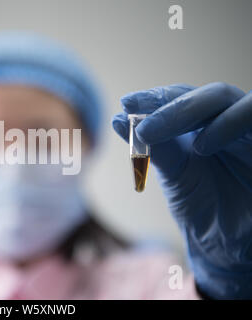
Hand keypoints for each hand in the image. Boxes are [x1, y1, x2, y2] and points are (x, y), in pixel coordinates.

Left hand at [112, 82, 251, 298]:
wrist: (227, 246)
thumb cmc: (202, 207)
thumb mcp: (174, 174)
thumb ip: (154, 146)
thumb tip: (118, 119)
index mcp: (204, 126)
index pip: (181, 97)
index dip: (155, 97)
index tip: (126, 104)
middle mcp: (228, 122)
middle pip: (204, 94)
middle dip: (168, 105)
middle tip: (138, 122)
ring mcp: (249, 132)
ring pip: (226, 98)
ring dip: (188, 111)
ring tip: (158, 134)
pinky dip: (226, 125)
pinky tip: (201, 147)